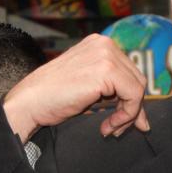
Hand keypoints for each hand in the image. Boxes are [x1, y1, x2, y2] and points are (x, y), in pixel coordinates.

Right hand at [3, 34, 148, 142]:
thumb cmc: (52, 98)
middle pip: (137, 79)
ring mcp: (106, 55)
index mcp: (100, 44)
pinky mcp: (107, 70)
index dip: (131, 99)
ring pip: (138, 88)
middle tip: (117, 129)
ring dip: (128, 115)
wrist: (28, 103)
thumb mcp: (89, 88)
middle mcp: (105, 44)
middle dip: (132, 108)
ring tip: (110, 129)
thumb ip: (112, 92)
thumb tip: (143, 118)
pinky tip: (109, 125)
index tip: (127, 121)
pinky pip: (133, 96)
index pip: (129, 72)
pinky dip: (126, 115)